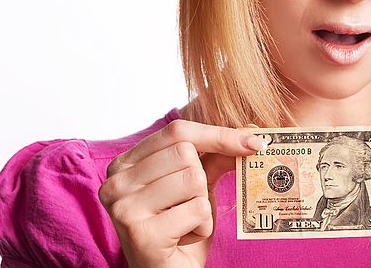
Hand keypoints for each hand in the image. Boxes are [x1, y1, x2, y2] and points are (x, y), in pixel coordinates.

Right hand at [98, 119, 266, 267]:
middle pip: (186, 153)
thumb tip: (252, 133)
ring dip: (202, 206)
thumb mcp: (197, 185)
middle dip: (201, 180)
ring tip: (183, 223)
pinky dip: (202, 226)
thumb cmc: (180, 228)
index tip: (254, 142)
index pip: (177, 130)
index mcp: (125, 163)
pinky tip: (183, 239)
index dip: (218, 134)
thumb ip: (216, 156)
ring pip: (193, 180)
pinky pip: (198, 210)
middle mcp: (116, 182)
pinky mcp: (141, 233)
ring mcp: (124, 208)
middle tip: (187, 206)